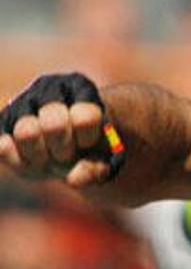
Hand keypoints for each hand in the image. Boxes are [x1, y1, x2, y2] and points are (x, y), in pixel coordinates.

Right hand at [0, 73, 124, 187]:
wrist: (67, 142)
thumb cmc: (90, 148)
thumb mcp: (103, 159)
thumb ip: (95, 170)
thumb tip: (73, 180)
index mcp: (81, 89)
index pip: (84, 117)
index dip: (87, 139)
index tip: (88, 141)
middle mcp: (48, 89)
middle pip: (54, 123)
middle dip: (63, 148)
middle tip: (67, 152)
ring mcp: (21, 103)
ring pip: (25, 132)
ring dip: (40, 156)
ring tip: (49, 157)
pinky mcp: (2, 122)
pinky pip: (3, 147)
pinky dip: (19, 162)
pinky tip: (32, 161)